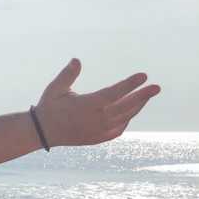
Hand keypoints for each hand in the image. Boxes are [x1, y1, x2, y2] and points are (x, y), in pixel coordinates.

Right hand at [35, 59, 159, 147]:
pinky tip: (130, 113)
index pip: (113, 93)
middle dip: (142, 96)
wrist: (42, 133)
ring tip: (146, 96)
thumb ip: (68, 74)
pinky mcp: (95, 139)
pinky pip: (117, 130)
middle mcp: (94, 120)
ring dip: (137, 107)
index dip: (129, 84)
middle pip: (124, 107)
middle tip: (157, 87)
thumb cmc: (49, 107)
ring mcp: (96, 131)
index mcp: (86, 106)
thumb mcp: (55, 89)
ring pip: (123, 118)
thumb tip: (77, 60)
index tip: (143, 76)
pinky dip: (126, 121)